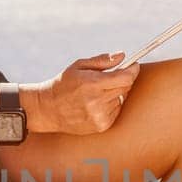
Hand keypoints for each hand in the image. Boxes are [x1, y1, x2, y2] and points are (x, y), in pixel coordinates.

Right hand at [22, 52, 138, 134]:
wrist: (47, 109)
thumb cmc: (64, 84)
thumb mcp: (79, 66)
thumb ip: (102, 61)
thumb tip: (123, 55)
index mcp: (92, 84)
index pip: (125, 78)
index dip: (132, 70)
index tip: (133, 65)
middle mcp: (97, 102)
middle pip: (126, 88)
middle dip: (123, 79)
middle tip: (112, 77)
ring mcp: (100, 116)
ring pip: (121, 99)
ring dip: (115, 93)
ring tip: (96, 93)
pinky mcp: (101, 126)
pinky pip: (116, 111)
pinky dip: (111, 105)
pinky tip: (96, 104)